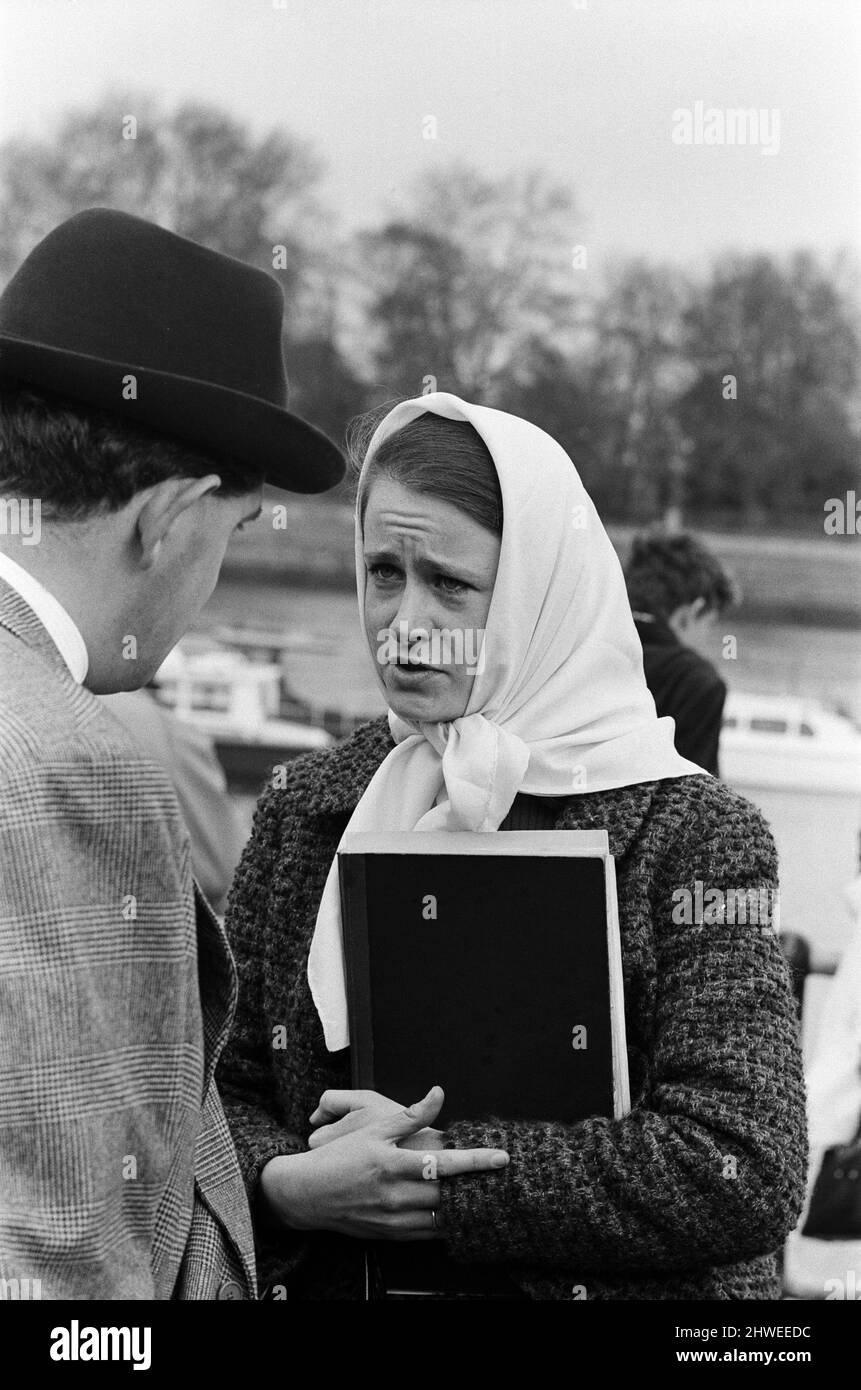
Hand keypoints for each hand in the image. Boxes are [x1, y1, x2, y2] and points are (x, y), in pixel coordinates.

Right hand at [259, 1087, 508, 1240]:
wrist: (307, 1195)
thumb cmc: (339, 1158)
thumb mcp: (373, 1129)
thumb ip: (411, 1115)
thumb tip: (438, 1093)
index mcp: (395, 1165)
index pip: (446, 1164)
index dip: (476, 1161)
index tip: (501, 1157)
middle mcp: (398, 1196)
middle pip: (450, 1195)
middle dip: (477, 1187)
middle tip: (498, 1177)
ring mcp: (395, 1220)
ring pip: (443, 1218)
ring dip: (464, 1207)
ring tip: (483, 1194)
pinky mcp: (392, 1236)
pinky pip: (429, 1234)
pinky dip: (446, 1224)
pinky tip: (457, 1213)